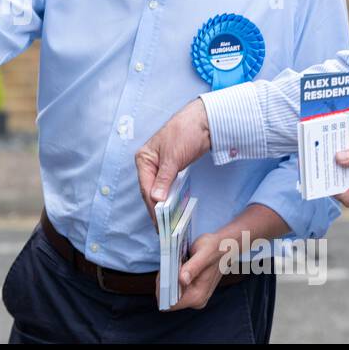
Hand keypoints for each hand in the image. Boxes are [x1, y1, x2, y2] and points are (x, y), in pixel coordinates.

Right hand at [136, 98, 211, 226]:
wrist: (205, 121)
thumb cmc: (186, 132)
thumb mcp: (173, 157)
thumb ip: (164, 179)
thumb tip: (156, 199)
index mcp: (144, 158)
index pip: (146, 187)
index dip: (152, 206)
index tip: (159, 222)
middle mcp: (149, 163)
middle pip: (150, 191)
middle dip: (156, 209)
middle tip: (163, 228)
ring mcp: (160, 166)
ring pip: (158, 191)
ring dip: (162, 206)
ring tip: (167, 224)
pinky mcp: (171, 168)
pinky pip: (167, 187)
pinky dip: (169, 198)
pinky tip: (172, 210)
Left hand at [164, 232, 226, 310]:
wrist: (225, 246)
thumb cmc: (215, 248)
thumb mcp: (203, 253)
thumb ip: (193, 267)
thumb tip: (182, 280)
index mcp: (198, 296)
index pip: (170, 304)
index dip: (162, 289)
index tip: (164, 272)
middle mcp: (196, 300)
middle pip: (168, 298)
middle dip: (164, 282)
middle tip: (170, 264)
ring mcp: (194, 297)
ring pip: (170, 292)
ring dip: (168, 278)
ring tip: (176, 263)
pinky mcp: (192, 291)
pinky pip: (175, 287)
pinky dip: (172, 277)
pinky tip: (178, 265)